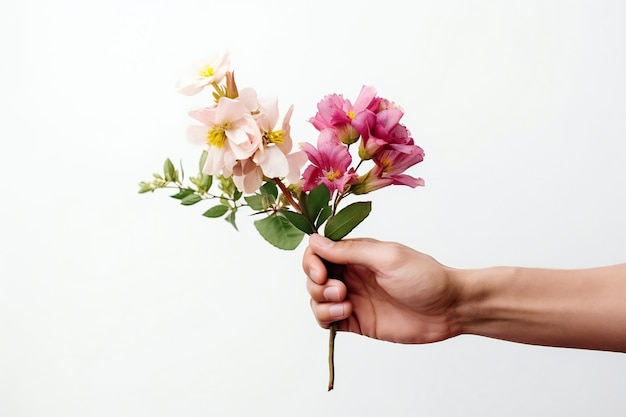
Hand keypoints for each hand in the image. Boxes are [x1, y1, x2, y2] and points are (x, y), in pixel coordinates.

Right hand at [303, 234, 461, 343]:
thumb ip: (350, 250)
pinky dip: (326, 318)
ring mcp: (353, 298)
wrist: (450, 309)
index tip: (320, 272)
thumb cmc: (425, 277)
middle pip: (313, 276)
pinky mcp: (356, 322)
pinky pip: (327, 321)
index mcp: (357, 253)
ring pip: (317, 299)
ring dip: (321, 302)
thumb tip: (316, 241)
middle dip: (317, 284)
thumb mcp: (387, 256)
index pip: (319, 251)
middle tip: (341, 290)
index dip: (312, 261)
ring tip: (346, 303)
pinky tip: (346, 314)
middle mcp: (351, 274)